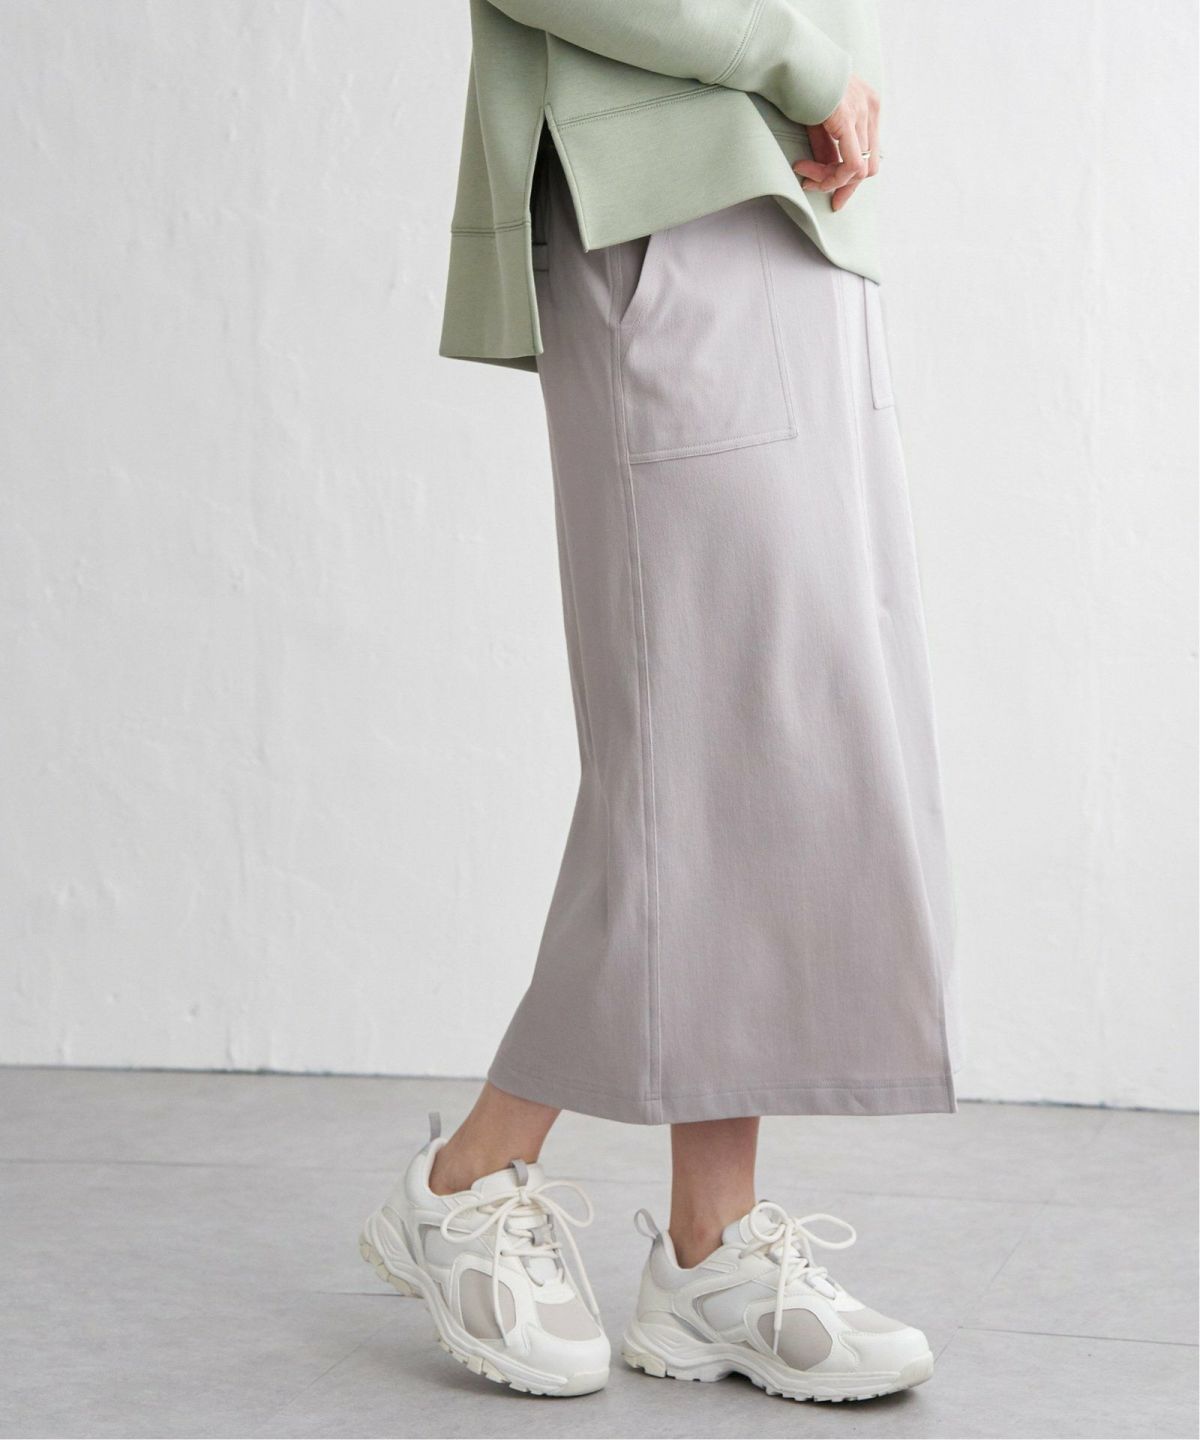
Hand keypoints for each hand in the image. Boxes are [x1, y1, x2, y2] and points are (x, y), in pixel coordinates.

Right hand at [792, 74, 879, 212]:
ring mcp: (863, 113)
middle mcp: (871, 108)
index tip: (833, 193)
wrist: (789, 61)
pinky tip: (806, 171)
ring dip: (829, 181)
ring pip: (858, 170)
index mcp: (868, 104)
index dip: (851, 178)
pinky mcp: (848, 120)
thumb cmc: (799, 85)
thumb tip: (828, 172)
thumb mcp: (818, 119)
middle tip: (823, 196)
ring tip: (804, 177)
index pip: (869, 152)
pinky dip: (829, 177)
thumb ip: (827, 145)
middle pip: (870, 166)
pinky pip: (850, 165)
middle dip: (846, 187)